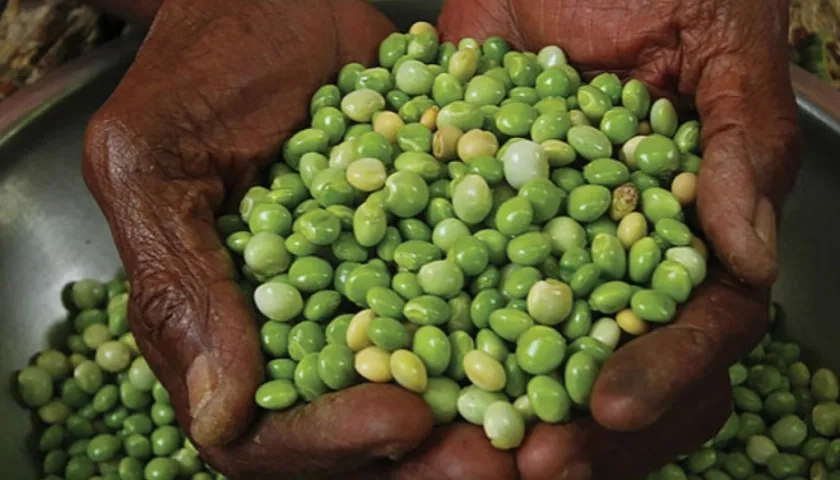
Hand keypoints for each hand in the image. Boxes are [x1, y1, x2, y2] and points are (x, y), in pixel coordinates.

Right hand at [83, 1, 516, 477]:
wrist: (278, 1)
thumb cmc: (202, 66)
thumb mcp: (155, 161)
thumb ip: (178, 282)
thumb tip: (220, 416)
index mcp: (225, 329)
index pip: (265, 433)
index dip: (327, 444)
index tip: (402, 419)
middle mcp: (307, 327)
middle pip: (360, 427)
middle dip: (428, 455)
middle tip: (500, 459)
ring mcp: (375, 290)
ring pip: (430, 379)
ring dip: (489, 410)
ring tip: (550, 417)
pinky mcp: (430, 244)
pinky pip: (478, 298)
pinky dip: (522, 322)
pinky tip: (575, 331)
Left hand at [439, 0, 800, 477]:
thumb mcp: (721, 41)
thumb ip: (745, 145)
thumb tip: (751, 258)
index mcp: (688, 231)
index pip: (698, 329)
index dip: (663, 375)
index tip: (610, 407)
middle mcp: (613, 256)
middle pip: (611, 369)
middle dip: (577, 430)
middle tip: (527, 466)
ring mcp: (537, 246)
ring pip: (527, 353)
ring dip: (495, 413)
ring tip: (453, 454)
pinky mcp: (466, 219)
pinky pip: (442, 288)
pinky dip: (419, 337)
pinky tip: (389, 373)